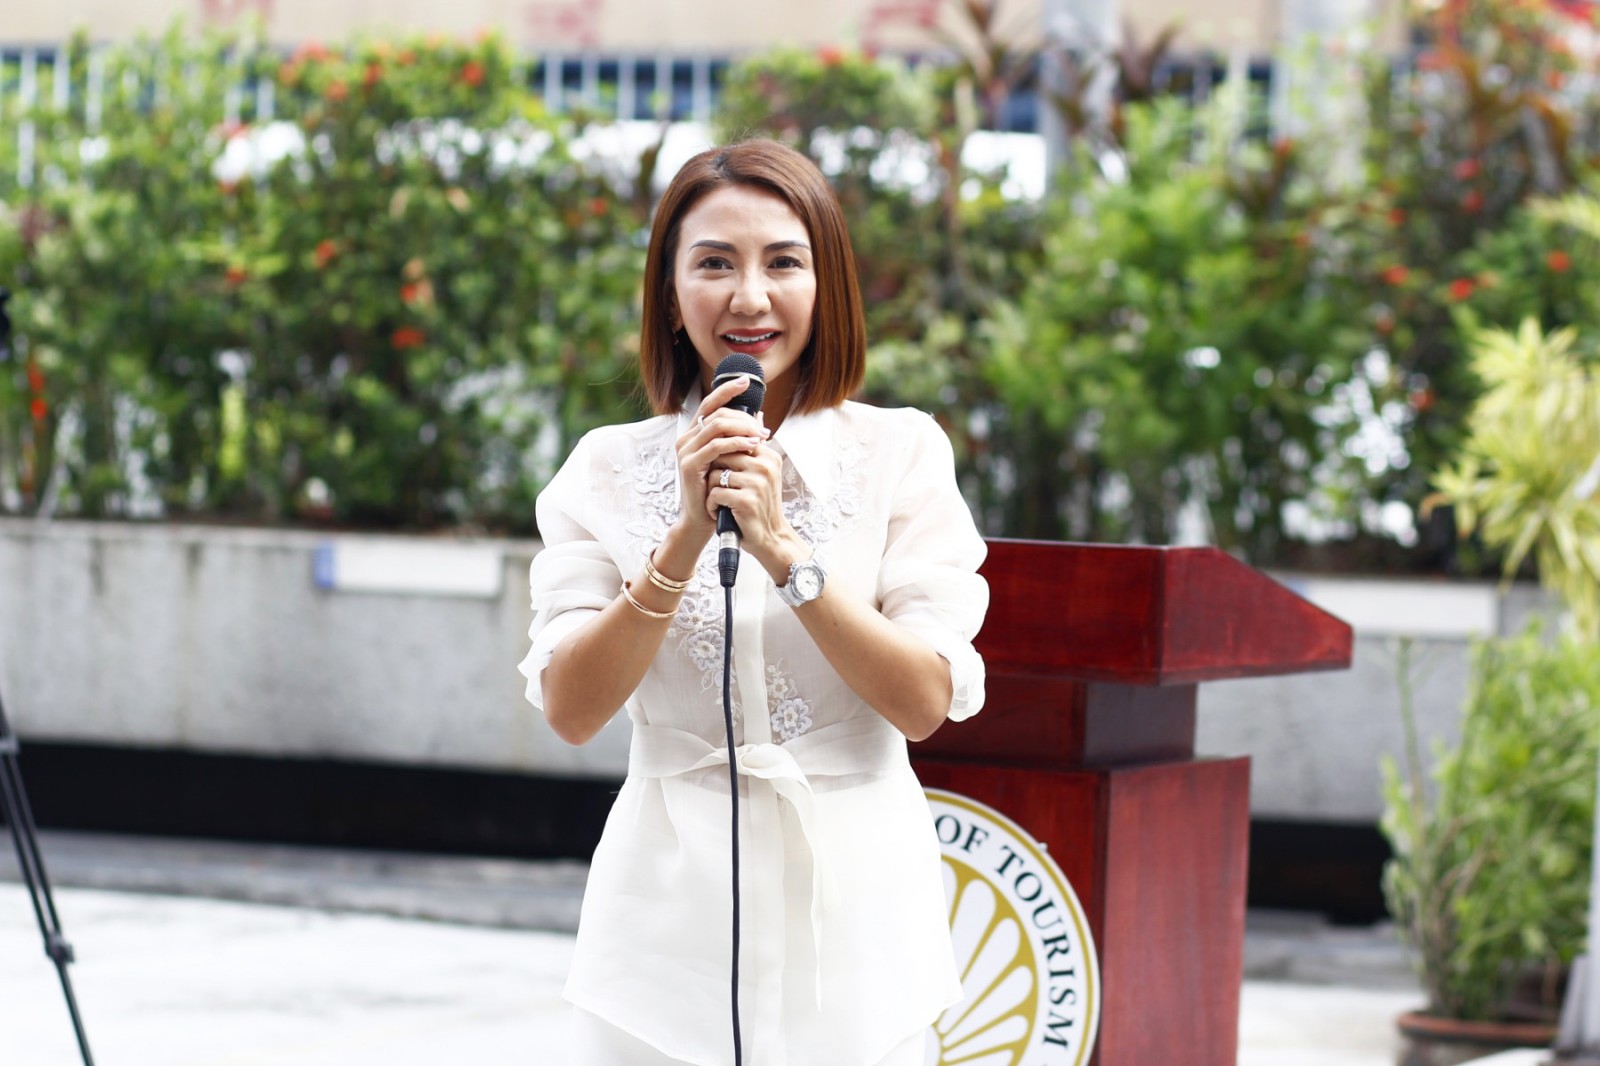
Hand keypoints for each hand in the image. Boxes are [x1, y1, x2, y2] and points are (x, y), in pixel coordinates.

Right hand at [671, 375, 770, 547]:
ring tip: (762, 437)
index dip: (727, 390)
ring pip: (716, 426)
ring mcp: (686, 451)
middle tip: (764, 429)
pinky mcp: (690, 465)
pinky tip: (753, 446)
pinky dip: (737, 443)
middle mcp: (686, 439)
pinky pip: (716, 446)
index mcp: (694, 434)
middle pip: (717, 413)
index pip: (710, 403)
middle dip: (743, 418)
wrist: (702, 519)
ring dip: (743, 429)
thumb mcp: (729, 459)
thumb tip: (760, 416)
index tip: (747, 381)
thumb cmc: (716, 489)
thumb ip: (739, 437)